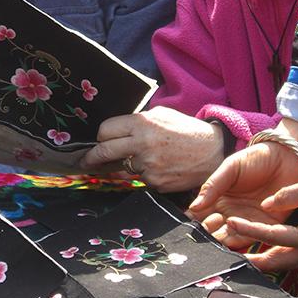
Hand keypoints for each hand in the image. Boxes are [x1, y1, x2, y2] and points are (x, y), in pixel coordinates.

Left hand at [79, 107, 224, 191]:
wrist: (213, 151)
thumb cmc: (185, 130)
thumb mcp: (160, 115)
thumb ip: (136, 121)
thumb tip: (114, 131)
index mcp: (141, 123)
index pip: (105, 130)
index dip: (101, 136)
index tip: (100, 140)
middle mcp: (141, 144)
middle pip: (103, 152)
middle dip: (91, 158)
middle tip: (85, 162)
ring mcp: (148, 165)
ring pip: (122, 167)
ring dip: (126, 165)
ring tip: (145, 159)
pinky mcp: (155, 182)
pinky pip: (140, 179)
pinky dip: (145, 174)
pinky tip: (160, 167)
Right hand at [187, 140, 297, 249]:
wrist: (288, 158)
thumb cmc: (255, 159)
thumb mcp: (230, 169)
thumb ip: (212, 187)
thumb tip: (193, 208)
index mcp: (217, 201)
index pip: (199, 218)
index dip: (193, 222)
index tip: (193, 218)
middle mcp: (230, 216)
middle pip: (212, 233)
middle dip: (207, 232)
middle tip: (212, 219)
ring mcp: (248, 224)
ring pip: (229, 240)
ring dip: (223, 238)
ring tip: (225, 221)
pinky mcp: (268, 229)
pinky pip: (253, 239)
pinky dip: (243, 239)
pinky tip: (238, 227)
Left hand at [225, 170, 297, 270]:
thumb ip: (287, 196)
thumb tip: (265, 206)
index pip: (274, 237)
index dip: (250, 229)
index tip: (231, 222)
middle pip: (280, 261)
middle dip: (255, 260)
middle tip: (232, 257)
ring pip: (289, 262)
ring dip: (267, 260)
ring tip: (246, 256)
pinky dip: (280, 255)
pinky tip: (268, 249)